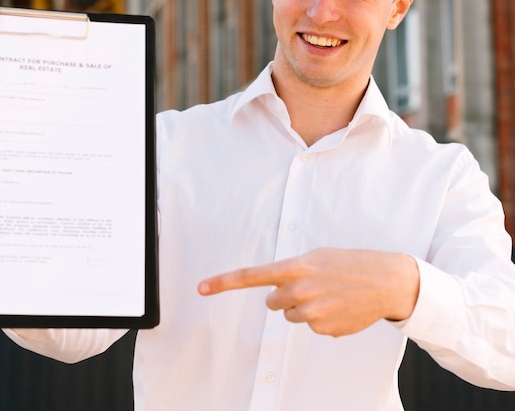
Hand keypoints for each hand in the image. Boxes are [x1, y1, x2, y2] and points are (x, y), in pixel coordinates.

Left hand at [198, 247, 418, 336]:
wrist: (384, 280)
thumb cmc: (348, 263)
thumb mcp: (316, 256)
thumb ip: (292, 271)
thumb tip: (276, 289)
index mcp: (294, 268)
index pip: (250, 276)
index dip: (223, 282)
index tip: (201, 288)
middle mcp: (298, 291)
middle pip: (272, 302)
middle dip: (285, 296)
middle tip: (309, 286)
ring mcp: (311, 313)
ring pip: (291, 316)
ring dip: (304, 307)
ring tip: (328, 295)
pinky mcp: (323, 329)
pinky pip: (311, 326)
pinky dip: (321, 318)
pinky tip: (339, 307)